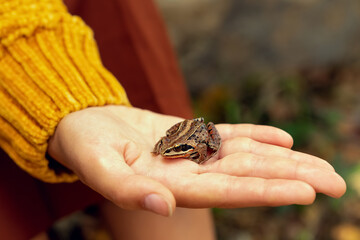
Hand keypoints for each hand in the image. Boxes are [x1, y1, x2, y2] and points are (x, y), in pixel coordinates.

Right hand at [48, 105, 345, 215]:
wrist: (83, 125)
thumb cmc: (84, 146)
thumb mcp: (96, 165)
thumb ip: (126, 188)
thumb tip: (160, 205)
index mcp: (169, 185)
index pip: (225, 191)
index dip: (264, 190)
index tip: (305, 191)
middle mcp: (188, 171)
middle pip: (247, 175)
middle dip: (290, 177)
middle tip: (335, 182)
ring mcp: (192, 152)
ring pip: (245, 155)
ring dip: (282, 158)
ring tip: (320, 164)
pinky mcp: (189, 134)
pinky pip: (227, 135)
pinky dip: (256, 135)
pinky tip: (283, 138)